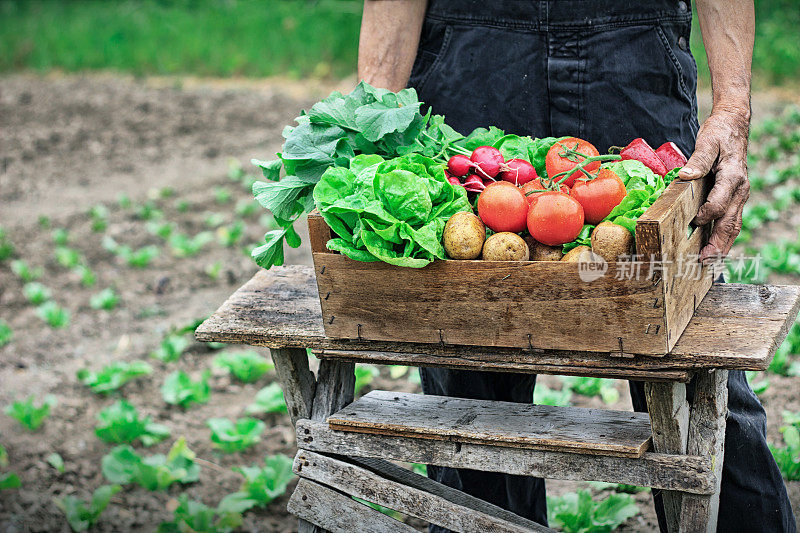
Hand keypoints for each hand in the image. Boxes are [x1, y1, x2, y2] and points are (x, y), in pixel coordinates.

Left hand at [678, 108, 750, 261]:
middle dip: (718, 243)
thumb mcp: (708, 142)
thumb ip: (698, 160)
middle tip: (705, 260)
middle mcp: (739, 190)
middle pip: (730, 222)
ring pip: (733, 225)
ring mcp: (738, 195)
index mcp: (732, 177)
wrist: (734, 126)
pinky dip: (723, 236)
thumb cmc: (719, 134)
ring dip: (722, 245)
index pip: (720, 202)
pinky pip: (730, 220)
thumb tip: (686, 175)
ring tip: (710, 262)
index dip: (707, 214)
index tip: (694, 222)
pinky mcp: (734, 197)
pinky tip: (713, 248)